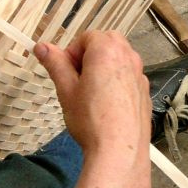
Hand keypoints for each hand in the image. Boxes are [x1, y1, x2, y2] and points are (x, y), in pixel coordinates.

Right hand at [34, 31, 150, 168]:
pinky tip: (106, 104)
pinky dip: (116, 80)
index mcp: (107, 51)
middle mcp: (128, 57)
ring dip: (103, 65)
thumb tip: (41, 46)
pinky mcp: (145, 92)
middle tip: (77, 78)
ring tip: (90, 92)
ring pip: (119, 58)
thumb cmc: (90, 119)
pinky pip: (128, 75)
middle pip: (107, 42)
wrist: (120, 151)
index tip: (66, 72)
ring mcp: (140, 75)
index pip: (86, 37)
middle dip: (90, 54)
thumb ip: (55, 63)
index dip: (72, 52)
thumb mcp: (66, 90)